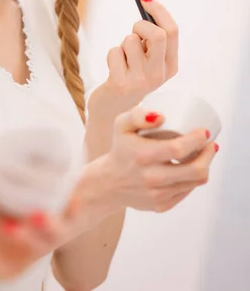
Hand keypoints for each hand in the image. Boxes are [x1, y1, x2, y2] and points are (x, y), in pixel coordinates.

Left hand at [88, 0, 177, 125]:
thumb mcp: (148, 60)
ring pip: (130, 41)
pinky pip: (114, 51)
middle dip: (140, 25)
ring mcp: (141, 81)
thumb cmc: (130, 76)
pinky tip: (113, 69)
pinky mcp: (121, 84)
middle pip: (157, 34)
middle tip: (133, 32)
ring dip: (122, 44)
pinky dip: (111, 54)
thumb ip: (152, 40)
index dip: (159, 11)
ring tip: (123, 59)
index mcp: (170, 66)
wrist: (112, 108)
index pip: (172, 31)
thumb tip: (148, 5)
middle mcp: (159, 75)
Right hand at [101, 106, 216, 213]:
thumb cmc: (120, 149)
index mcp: (142, 156)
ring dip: (205, 166)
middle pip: (195, 170)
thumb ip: (137, 115)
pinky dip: (193, 178)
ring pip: (195, 181)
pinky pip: (187, 191)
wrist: (108, 183)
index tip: (205, 132)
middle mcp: (151, 178)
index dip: (197, 140)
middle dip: (209, 155)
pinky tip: (191, 168)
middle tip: (210, 144)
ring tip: (204, 154)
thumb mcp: (121, 125)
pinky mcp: (162, 205)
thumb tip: (161, 116)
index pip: (178, 149)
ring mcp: (158, 195)